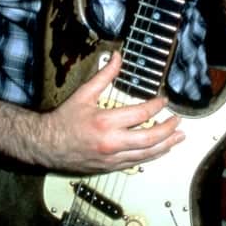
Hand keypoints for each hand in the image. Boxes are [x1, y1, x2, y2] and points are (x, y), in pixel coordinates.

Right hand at [38, 52, 183, 172]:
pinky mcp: (110, 167)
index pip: (141, 114)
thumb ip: (104, 76)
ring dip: (166, 146)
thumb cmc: (64, 120)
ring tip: (178, 138)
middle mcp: (111, 142)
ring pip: (146, 154)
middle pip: (149, 138)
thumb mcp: (83, 94)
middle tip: (178, 121)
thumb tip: (117, 57)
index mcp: (105, 122)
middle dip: (168, 129)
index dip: (156, 106)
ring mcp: (112, 158)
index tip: (164, 100)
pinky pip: (137, 163)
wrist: (46, 146)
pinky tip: (160, 150)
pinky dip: (151, 156)